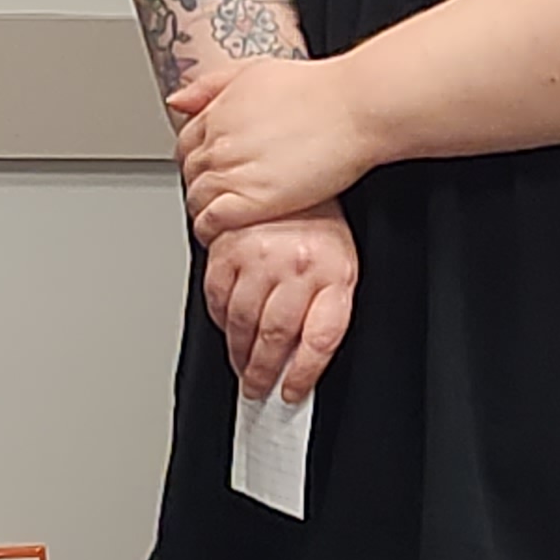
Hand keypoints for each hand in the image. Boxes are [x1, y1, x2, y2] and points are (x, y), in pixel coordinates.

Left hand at [172, 54, 366, 239]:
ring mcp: (231, 171)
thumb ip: (213, 85)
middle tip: (217, 197)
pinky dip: (209, 230)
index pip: (185, 144)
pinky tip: (222, 234)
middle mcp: (218, 141)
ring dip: (203, 210)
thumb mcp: (256, 71)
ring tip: (220, 218)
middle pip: (190, 173)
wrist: (355, 109)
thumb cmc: (319, 90)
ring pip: (197, 199)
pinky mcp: (250, 200)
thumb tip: (176, 101)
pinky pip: (212, 221)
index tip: (210, 171)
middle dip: (200, 186)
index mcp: (218, 111)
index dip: (196, 161)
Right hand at [203, 206, 356, 400]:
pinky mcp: (228, 248)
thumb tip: (304, 356)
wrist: (298, 166)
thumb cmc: (320, 221)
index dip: (303, 374)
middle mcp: (296, 267)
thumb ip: (329, 309)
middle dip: (264, 371)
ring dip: (239, 353)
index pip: (319, 340)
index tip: (290, 392)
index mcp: (333, 274)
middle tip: (258, 389)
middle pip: (276, 336)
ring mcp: (259, 258)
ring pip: (243, 322)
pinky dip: (219, 319)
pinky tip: (227, 328)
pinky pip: (216, 297)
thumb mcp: (343, 263)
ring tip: (242, 368)